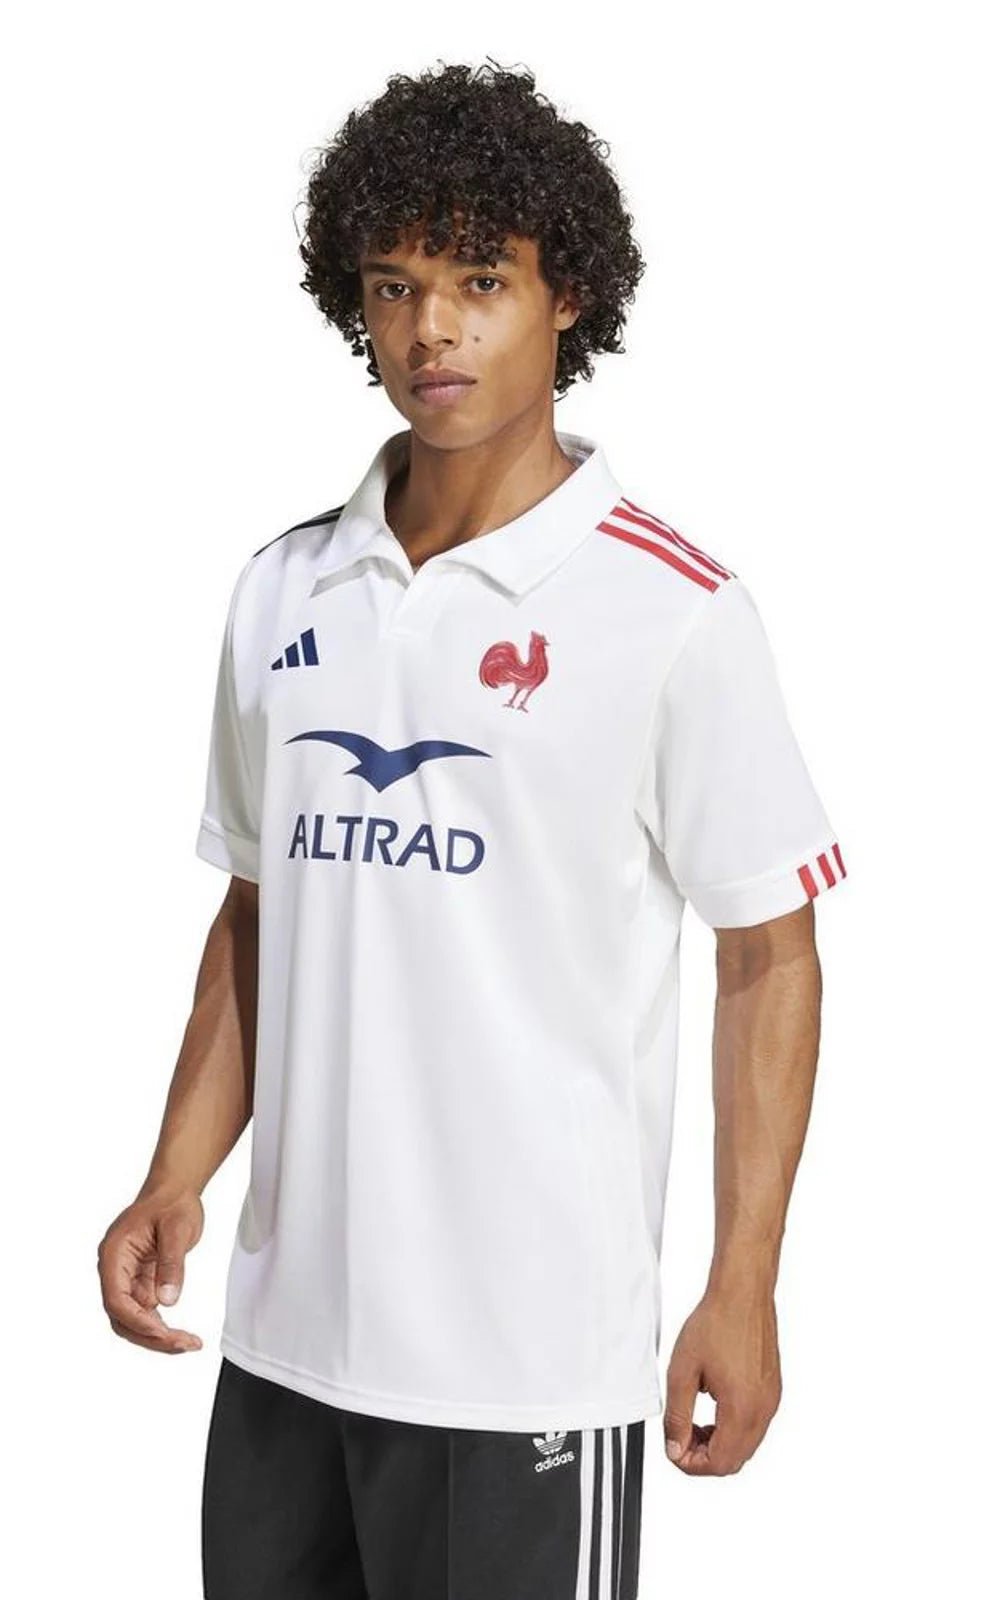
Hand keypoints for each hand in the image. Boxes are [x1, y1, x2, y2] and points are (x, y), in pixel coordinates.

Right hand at [97, 1190, 204, 1353]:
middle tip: (183, 1344)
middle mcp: (115, 1269)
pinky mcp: (140, 1282)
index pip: (116, 1299)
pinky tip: (181, 1334)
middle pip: (122, 1316)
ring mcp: (126, 1277)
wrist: (175, 1190)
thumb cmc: (172, 1202)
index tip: (163, 1332)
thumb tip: (167, 1300)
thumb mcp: (177, 1229)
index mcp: (114, 1254)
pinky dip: (161, 1326)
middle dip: (150, 1336)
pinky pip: (145, 1312)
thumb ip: (171, 1265)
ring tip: (188, 1343)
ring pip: (132, 1319)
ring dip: (157, 1336)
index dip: (137, 1320)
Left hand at [662, 1288, 781, 1474]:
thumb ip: (677, 1417)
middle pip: (735, 1460)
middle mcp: (764, 1410)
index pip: (720, 1463)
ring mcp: (772, 1400)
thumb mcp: (682, 1372)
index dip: (692, 1465)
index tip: (674, 1449)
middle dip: (705, 1457)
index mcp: (742, 1409)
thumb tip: (675, 1448)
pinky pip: (755, 1425)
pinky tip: (713, 1407)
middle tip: (682, 1437)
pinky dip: (733, 1429)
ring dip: (719, 1444)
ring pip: (747, 1445)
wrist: (742, 1294)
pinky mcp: (773, 1390)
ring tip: (694, 1422)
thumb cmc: (716, 1323)